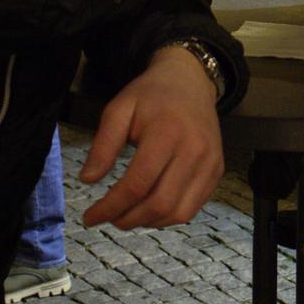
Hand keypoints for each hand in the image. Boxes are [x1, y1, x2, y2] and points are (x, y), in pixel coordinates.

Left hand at [79, 46, 225, 229]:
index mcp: (167, 133)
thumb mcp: (119, 109)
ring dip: (148, 222)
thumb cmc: (150, 95)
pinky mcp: (216, 171)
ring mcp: (210, 163)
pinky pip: (193, 208)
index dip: (110, 207)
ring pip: (178, 213)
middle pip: (160, 204)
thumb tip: (87, 180)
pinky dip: (168, 217)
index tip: (89, 216)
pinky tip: (149, 209)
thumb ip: (103, 145)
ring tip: (127, 215)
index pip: (137, 184)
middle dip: (128, 219)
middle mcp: (194, 151)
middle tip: (108, 218)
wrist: (190, 81)